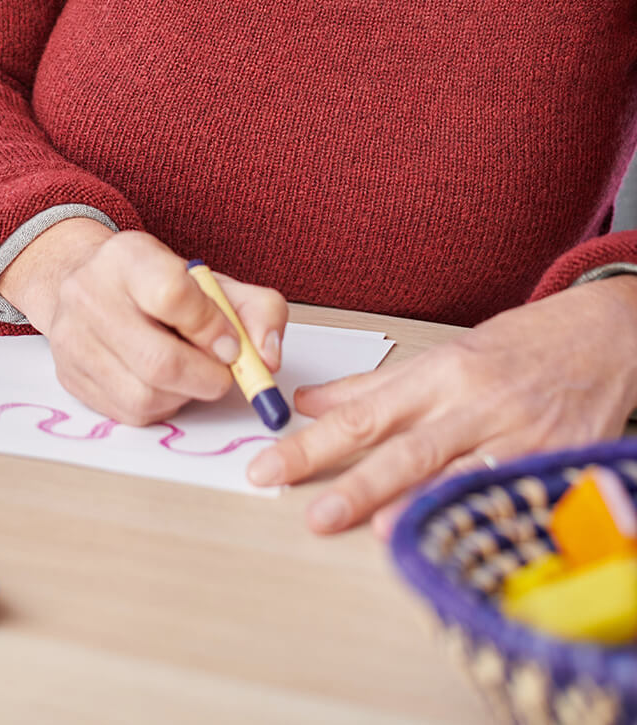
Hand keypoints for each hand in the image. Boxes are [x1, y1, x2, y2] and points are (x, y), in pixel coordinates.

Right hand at [0, 223, 287, 423]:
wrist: (91, 287)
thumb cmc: (157, 286)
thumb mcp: (211, 281)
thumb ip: (256, 310)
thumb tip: (268, 358)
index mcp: (127, 257)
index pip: (172, 295)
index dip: (211, 328)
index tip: (230, 343)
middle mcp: (88, 294)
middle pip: (159, 360)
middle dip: (207, 378)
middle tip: (222, 373)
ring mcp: (72, 338)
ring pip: (145, 394)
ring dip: (184, 395)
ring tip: (189, 374)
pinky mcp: (69, 375)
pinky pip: (128, 412)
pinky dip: (160, 406)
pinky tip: (163, 384)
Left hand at [247, 277, 636, 536]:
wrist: (602, 337)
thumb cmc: (516, 347)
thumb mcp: (441, 356)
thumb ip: (372, 387)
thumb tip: (306, 404)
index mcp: (438, 376)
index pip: (361, 415)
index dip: (311, 444)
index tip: (268, 466)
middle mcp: (473, 405)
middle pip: (403, 449)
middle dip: (352, 484)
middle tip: (309, 512)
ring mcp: (518, 435)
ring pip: (459, 473)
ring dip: (419, 503)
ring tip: (378, 531)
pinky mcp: (557, 461)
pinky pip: (514, 492)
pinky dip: (483, 513)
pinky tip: (458, 534)